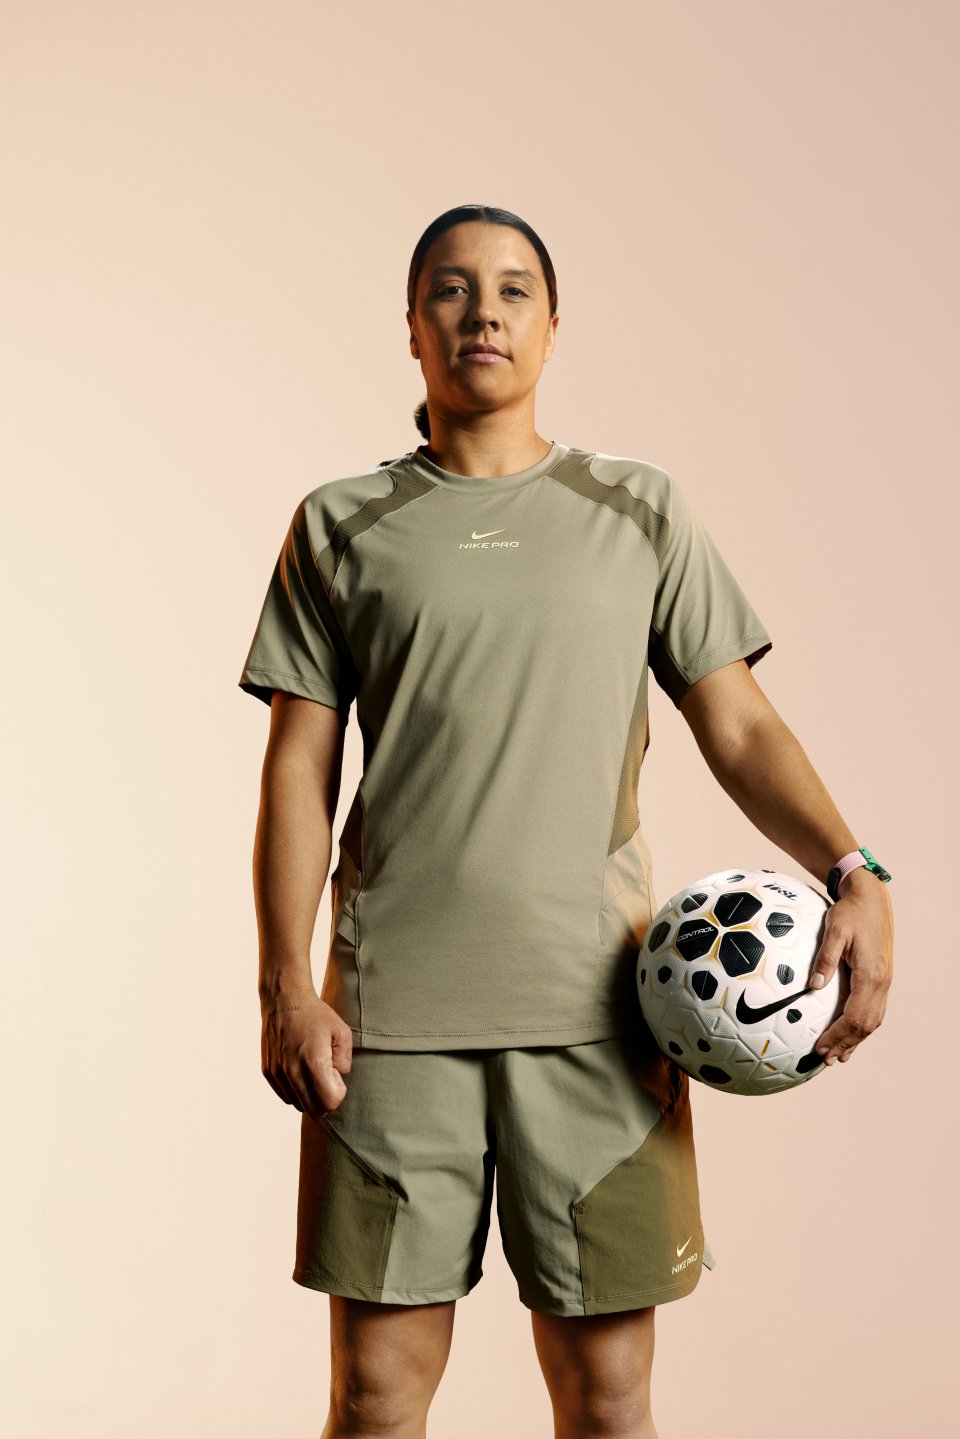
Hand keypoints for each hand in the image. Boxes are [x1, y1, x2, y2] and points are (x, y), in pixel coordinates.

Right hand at [261, 989, 352, 1117]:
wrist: (284, 1000)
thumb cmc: (315, 1014)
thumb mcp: (342, 1031)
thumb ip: (345, 1060)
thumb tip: (337, 1077)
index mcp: (313, 1062)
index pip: (330, 1103)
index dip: (338, 1092)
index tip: (336, 1074)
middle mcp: (293, 1072)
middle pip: (314, 1111)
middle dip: (325, 1099)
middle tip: (327, 1075)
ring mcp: (278, 1074)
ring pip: (299, 1105)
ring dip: (310, 1095)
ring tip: (312, 1070)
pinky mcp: (268, 1072)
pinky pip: (286, 1095)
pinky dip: (296, 1089)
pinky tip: (299, 1068)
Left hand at [807, 873, 893, 1066]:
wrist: (871, 899)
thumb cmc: (850, 912)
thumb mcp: (834, 929)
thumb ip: (825, 957)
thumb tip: (812, 985)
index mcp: (871, 975)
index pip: (854, 1016)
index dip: (837, 1035)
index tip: (820, 1047)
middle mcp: (882, 983)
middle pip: (866, 1025)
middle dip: (846, 1044)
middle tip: (825, 1059)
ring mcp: (885, 981)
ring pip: (873, 1021)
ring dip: (856, 1040)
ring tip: (839, 1056)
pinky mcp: (882, 978)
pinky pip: (874, 1010)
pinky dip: (863, 1027)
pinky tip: (852, 1034)